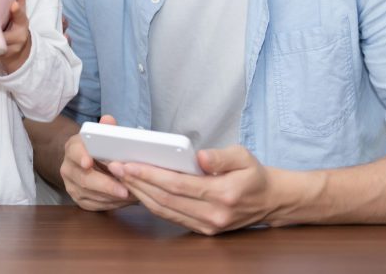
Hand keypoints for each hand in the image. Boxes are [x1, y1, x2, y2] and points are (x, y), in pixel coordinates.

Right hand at [61, 114, 137, 210]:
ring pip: (90, 195)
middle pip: (84, 179)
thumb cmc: (98, 148)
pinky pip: (94, 205)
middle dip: (106, 185)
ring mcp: (71, 185)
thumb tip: (108, 120)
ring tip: (132, 196)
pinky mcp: (78, 199)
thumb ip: (106, 129)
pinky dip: (111, 204)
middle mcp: (68, 167)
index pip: (74, 151)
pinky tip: (124, 201)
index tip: (88, 162)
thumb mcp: (100, 136)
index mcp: (73, 148)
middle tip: (125, 190)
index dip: (80, 156)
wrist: (85, 162)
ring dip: (112, 197)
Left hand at [109, 145, 280, 234]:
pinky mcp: (203, 230)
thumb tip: (200, 157)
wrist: (270, 201)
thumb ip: (221, 156)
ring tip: (121, 176)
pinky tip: (138, 189)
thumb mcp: (243, 157)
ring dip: (140, 194)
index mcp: (223, 194)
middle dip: (137, 182)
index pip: (178, 184)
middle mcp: (213, 214)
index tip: (129, 163)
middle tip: (115, 167)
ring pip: (165, 210)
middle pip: (166, 199)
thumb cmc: (254, 175)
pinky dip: (151, 203)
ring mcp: (208, 225)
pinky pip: (171, 217)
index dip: (150, 174)